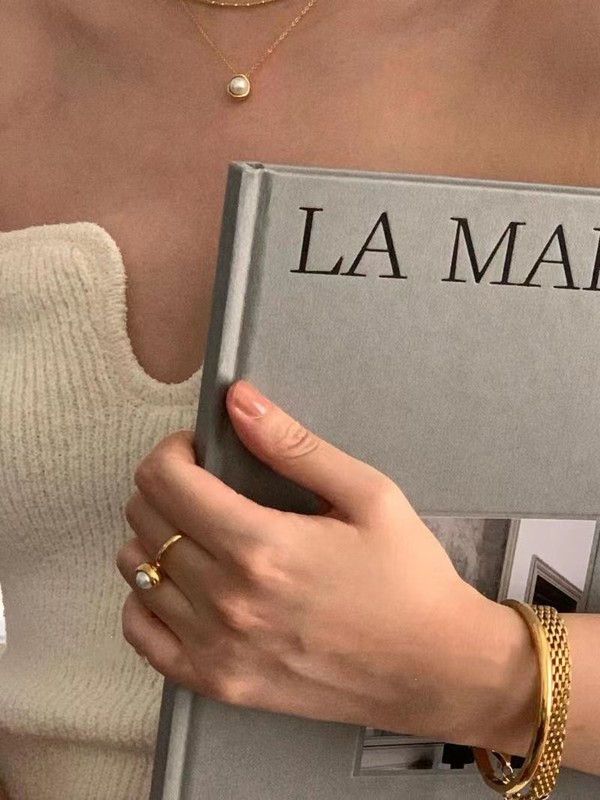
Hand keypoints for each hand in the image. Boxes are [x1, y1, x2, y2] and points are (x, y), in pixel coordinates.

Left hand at [116, 380, 512, 739]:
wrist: (435, 667)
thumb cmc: (408, 578)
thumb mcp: (368, 495)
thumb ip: (295, 446)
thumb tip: (239, 401)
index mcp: (261, 546)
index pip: (166, 481)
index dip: (172, 451)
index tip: (198, 449)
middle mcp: (227, 601)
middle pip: (145, 520)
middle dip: (164, 485)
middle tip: (201, 482)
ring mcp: (217, 649)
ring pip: (136, 572)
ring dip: (153, 537)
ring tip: (195, 530)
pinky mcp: (219, 684)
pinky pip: (141, 636)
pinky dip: (146, 600)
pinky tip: (180, 584)